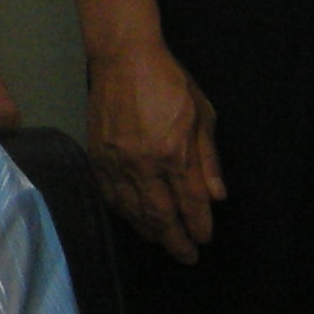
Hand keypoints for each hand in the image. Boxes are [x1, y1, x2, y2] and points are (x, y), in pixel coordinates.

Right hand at [84, 37, 221, 259]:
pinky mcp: (97, 157)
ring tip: (162, 242)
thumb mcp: (202, 114)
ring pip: (133, 211)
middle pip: (161, 216)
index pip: (190, 203)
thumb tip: (216, 196)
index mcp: (174, 153)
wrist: (123, 57)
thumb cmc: (169, 81)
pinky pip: (110, 196)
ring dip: (150, 232)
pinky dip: (124, 213)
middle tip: (186, 257)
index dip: (199, 225)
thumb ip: (208, 159)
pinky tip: (133, 219)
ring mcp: (116, 163)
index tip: (205, 239)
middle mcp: (143, 165)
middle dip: (176, 240)